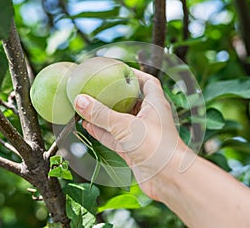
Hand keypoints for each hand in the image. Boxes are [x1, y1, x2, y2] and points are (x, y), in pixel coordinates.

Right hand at [74, 68, 186, 199]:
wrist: (170, 179)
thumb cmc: (156, 147)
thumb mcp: (125, 126)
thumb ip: (101, 114)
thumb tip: (79, 100)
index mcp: (155, 104)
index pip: (147, 82)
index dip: (133, 75)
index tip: (116, 70)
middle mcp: (149, 118)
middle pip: (130, 101)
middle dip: (113, 96)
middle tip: (95, 89)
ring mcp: (141, 135)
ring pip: (119, 121)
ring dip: (103, 116)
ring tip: (84, 107)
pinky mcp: (134, 151)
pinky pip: (115, 138)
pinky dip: (102, 132)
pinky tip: (87, 127)